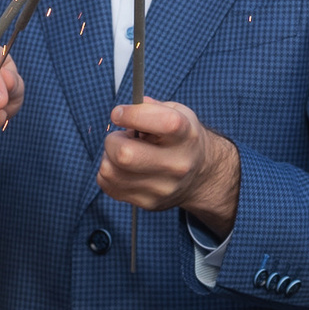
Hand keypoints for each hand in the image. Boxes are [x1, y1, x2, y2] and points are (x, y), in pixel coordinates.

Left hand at [98, 98, 239, 236]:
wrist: (201, 174)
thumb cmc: (182, 139)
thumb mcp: (178, 113)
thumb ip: (151, 107)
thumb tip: (127, 111)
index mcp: (185, 136)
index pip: (162, 122)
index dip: (132, 115)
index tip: (119, 113)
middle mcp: (177, 164)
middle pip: (125, 154)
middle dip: (113, 141)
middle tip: (120, 137)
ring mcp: (163, 188)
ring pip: (111, 172)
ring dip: (108, 157)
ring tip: (123, 153)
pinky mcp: (149, 202)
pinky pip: (109, 186)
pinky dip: (108, 173)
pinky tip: (122, 168)